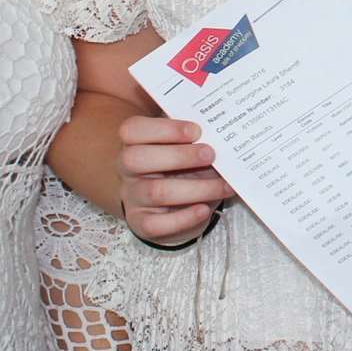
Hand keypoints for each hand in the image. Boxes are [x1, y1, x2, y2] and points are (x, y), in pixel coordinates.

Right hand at [119, 116, 233, 245]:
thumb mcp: (183, 146)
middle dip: (178, 155)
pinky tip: (205, 209)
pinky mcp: (142, 223)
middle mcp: (128, 169)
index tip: (197, 130)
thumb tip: (220, 126)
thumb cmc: (181, 166)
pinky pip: (156, 224)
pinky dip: (184, 218)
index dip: (164, 128)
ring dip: (196, 188)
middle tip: (211, 154)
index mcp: (134, 142)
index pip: (133, 130)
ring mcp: (133, 197)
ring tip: (224, 185)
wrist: (170, 204)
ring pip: (156, 192)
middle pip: (136, 158)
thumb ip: (193, 135)